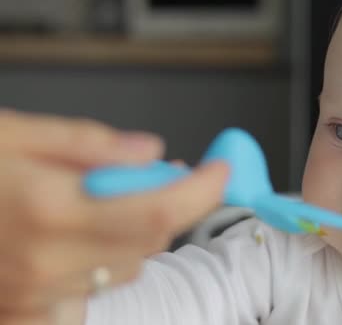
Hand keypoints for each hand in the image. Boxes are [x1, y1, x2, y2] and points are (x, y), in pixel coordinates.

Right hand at [0, 110, 228, 323]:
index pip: (157, 209)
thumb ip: (86, 143)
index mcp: (48, 208)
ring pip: (129, 266)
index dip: (201, 191)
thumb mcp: (11, 136)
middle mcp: (47, 261)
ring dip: (135, 232)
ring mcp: (38, 293)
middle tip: (157, 175)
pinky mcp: (28, 311)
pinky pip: (97, 288)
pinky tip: (77, 237)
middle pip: (151, 239)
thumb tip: (149, 152)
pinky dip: (105, 258)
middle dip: (170, 204)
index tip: (218, 171)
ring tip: (99, 201)